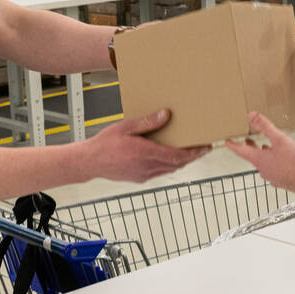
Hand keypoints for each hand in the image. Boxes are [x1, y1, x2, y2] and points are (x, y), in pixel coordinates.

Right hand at [87, 109, 208, 182]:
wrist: (89, 162)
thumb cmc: (104, 143)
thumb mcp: (125, 127)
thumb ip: (147, 122)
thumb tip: (166, 114)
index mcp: (144, 153)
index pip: (176, 156)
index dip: (194, 153)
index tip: (205, 147)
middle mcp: (146, 167)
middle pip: (177, 164)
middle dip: (193, 157)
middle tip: (204, 148)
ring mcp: (143, 175)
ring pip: (170, 170)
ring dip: (182, 162)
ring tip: (191, 152)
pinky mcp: (139, 179)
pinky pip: (160, 173)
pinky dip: (169, 166)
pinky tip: (170, 158)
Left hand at [226, 112, 294, 192]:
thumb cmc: (294, 162)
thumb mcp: (279, 139)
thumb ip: (265, 127)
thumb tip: (251, 116)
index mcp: (259, 159)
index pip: (241, 150)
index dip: (233, 145)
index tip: (227, 142)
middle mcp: (262, 169)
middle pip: (252, 157)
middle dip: (249, 147)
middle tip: (247, 140)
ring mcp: (271, 176)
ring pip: (263, 163)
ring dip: (262, 154)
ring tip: (265, 147)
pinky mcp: (280, 180)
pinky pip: (273, 169)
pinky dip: (272, 162)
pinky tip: (279, 160)